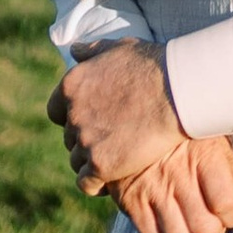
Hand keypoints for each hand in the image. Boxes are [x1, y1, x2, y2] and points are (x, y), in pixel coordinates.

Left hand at [49, 42, 182, 190]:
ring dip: (91, 161)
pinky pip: (86, 183)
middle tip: (112, 139)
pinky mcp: (99, 164)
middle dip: (86, 139)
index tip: (92, 120)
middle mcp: (73, 114)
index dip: (72, 118)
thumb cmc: (153, 66)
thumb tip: (74, 49)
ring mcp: (85, 140)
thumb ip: (93, 50)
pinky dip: (95, 184)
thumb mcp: (120, 48)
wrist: (176, 92)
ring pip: (76, 160)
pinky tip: (111, 179)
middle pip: (69, 137)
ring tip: (115, 159)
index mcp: (72, 85)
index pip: (56, 111)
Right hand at [116, 135, 232, 232]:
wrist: (136, 121)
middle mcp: (176, 174)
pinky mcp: (130, 201)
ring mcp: (151, 189)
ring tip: (191, 219)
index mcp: (203, 155)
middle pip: (204, 228)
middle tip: (214, 219)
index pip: (226, 203)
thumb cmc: (185, 135)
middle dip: (214, 230)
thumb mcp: (214, 139)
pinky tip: (170, 219)